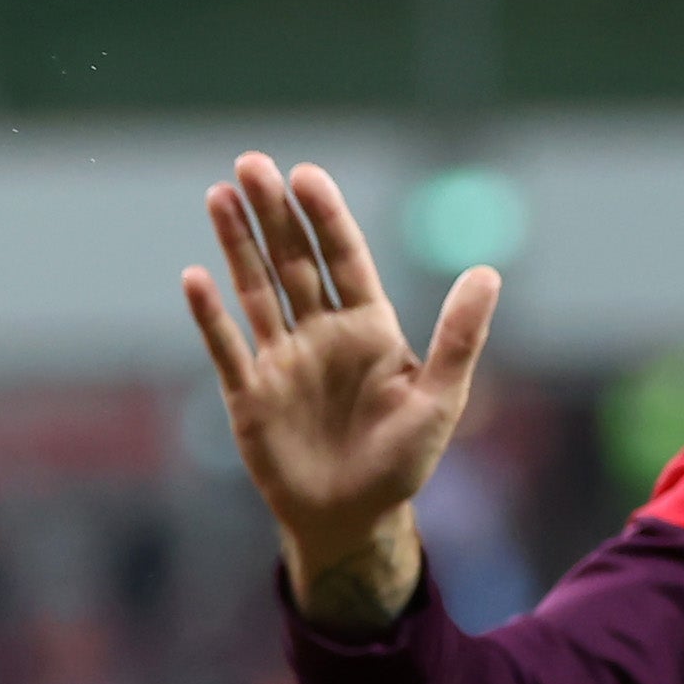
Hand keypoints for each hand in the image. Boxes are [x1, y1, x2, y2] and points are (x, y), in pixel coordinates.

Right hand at [183, 150, 495, 630]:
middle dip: (273, 212)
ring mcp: (281, 360)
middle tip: (251, 163)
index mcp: (369, 327)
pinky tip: (196, 278)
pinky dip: (210, 316)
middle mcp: (321, 333)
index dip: (325, 218)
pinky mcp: (249, 394)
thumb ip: (460, 336)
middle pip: (292, 261)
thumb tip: (487, 270)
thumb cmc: (402, 462)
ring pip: (255, 290)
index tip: (307, 175)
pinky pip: (226, 347)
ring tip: (219, 196)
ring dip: (237, 245)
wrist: (353, 520)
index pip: (344, 258)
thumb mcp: (440, 399)